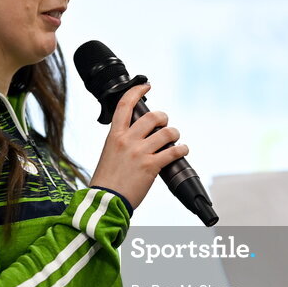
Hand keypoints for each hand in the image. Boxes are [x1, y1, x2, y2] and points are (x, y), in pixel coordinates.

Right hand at [89, 83, 188, 209]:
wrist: (105, 201)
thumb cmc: (107, 181)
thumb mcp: (109, 154)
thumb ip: (121, 142)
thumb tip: (137, 136)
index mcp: (114, 135)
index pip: (125, 105)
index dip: (136, 91)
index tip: (146, 86)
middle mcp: (127, 140)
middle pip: (152, 117)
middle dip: (163, 117)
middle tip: (165, 123)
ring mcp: (140, 152)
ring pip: (167, 133)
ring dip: (174, 134)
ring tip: (175, 139)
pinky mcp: (151, 166)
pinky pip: (174, 151)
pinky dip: (182, 149)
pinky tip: (182, 151)